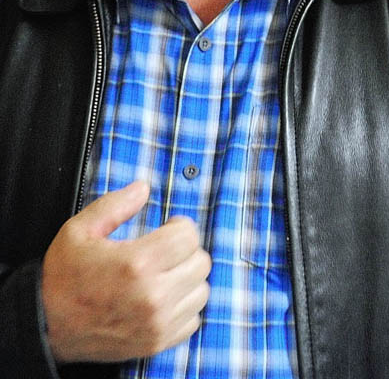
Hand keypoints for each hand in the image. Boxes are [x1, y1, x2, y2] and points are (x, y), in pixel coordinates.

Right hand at [41, 181, 211, 363]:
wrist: (45, 326)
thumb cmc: (62, 278)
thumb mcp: (80, 230)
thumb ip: (115, 205)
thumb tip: (143, 188)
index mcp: (137, 263)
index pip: (189, 236)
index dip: (179, 226)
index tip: (168, 228)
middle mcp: (153, 296)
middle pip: (201, 262)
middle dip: (186, 250)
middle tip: (167, 250)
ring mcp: (157, 323)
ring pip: (201, 290)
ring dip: (188, 278)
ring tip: (166, 273)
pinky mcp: (156, 343)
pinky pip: (193, 320)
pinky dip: (184, 307)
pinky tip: (164, 297)